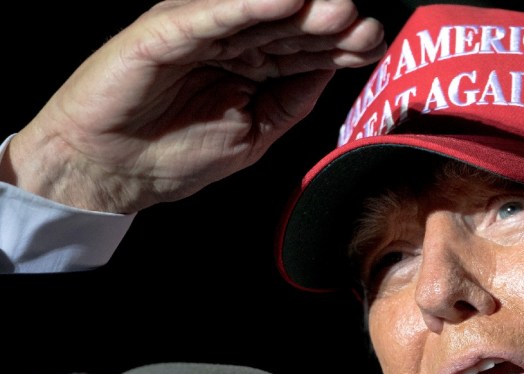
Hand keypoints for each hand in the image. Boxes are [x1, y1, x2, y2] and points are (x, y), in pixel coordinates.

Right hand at [1, 0, 384, 212]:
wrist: (112, 171)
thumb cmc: (175, 154)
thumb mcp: (254, 132)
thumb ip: (291, 101)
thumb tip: (332, 72)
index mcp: (252, 65)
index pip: (306, 50)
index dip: (342, 47)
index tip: (375, 45)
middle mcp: (230, 41)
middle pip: (289, 26)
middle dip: (330, 25)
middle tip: (367, 26)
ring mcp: (199, 30)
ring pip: (257, 13)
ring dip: (300, 9)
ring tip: (339, 10)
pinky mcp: (165, 31)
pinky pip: (211, 15)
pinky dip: (247, 6)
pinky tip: (284, 1)